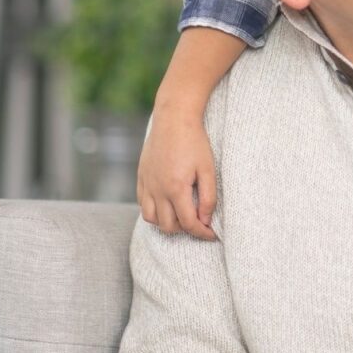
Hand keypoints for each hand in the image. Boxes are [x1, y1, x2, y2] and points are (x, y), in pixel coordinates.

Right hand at [136, 109, 217, 240]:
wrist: (173, 118)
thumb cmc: (194, 142)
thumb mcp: (208, 169)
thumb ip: (208, 197)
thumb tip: (206, 220)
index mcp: (176, 188)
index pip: (188, 223)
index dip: (202, 233)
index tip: (212, 234)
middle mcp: (157, 190)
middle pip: (168, 226)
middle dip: (185, 229)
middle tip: (199, 222)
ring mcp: (147, 184)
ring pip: (151, 219)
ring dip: (167, 223)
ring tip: (183, 215)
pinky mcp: (141, 177)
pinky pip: (143, 204)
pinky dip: (154, 211)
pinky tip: (167, 204)